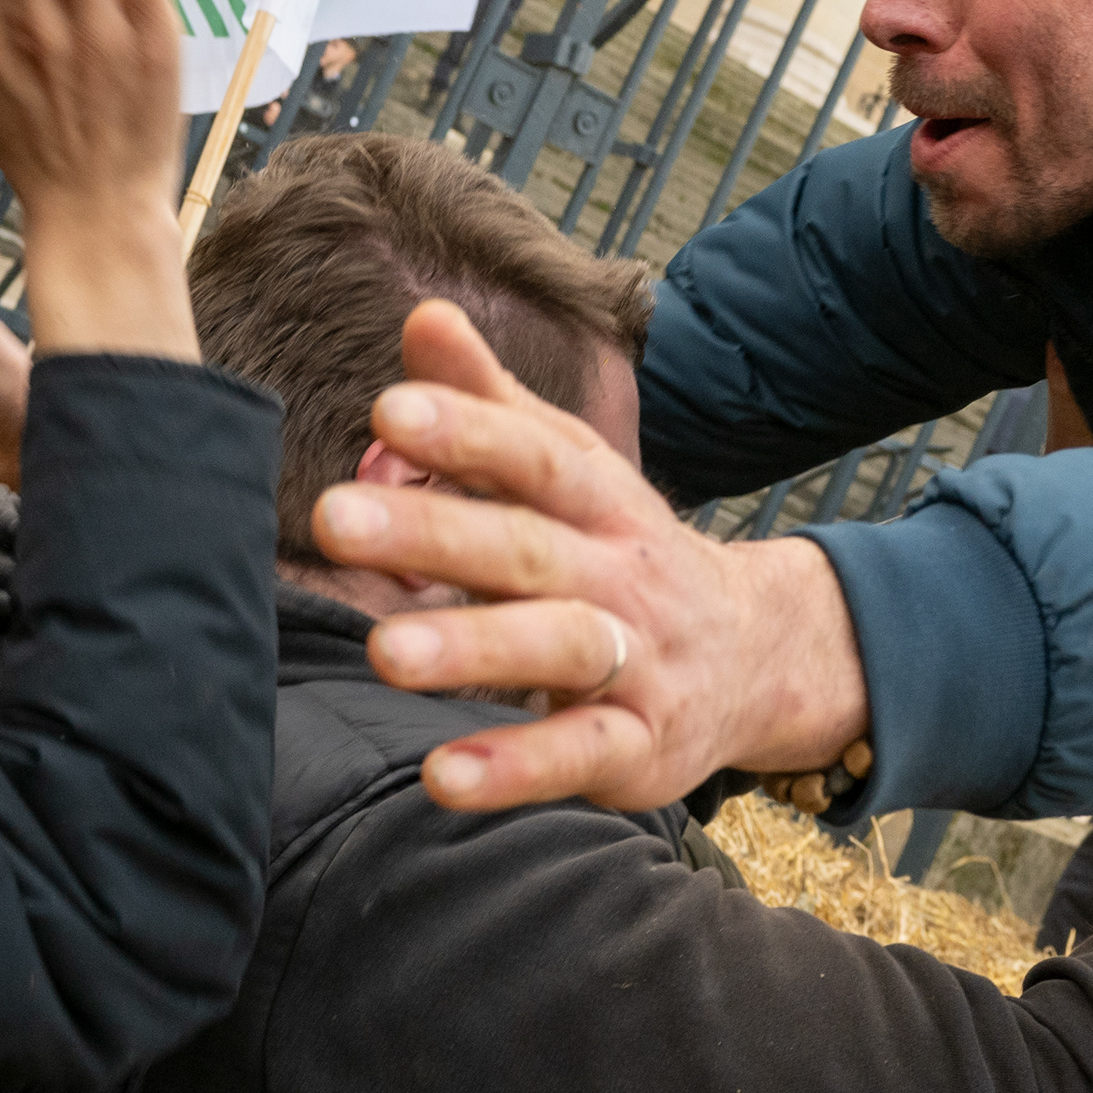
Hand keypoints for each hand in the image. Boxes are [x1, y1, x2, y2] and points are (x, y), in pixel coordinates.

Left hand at [316, 302, 866, 811]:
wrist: (757, 658)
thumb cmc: (624, 555)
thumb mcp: (576, 474)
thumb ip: (494, 405)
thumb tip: (423, 316)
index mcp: (601, 499)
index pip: (537, 456)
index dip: (468, 431)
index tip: (390, 409)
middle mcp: (623, 573)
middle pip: (529, 547)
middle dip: (435, 531)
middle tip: (335, 519)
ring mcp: (639, 661)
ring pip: (560, 646)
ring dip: (473, 647)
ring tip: (384, 653)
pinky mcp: (640, 747)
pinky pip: (580, 755)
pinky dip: (516, 768)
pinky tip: (443, 776)